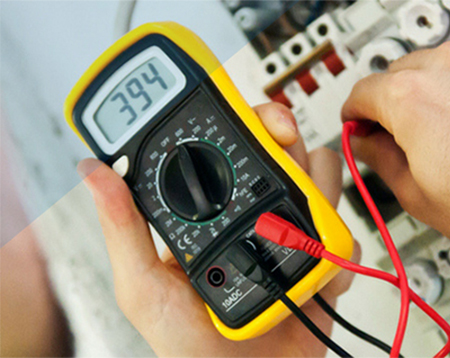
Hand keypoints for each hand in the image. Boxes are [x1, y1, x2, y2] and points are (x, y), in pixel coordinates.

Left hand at [78, 103, 356, 356]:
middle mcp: (253, 216)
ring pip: (321, 180)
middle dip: (288, 142)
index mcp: (210, 211)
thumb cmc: (187, 348)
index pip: (227, 148)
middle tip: (283, 149)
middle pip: (283, 151)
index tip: (251, 117)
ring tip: (301, 218)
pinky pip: (345, 236)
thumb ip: (123, 228)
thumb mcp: (142, 286)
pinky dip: (339, 248)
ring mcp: (290, 236)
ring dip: (319, 188)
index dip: (243, 122)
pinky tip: (315, 271)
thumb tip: (93, 172)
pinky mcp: (321, 261)